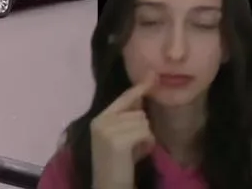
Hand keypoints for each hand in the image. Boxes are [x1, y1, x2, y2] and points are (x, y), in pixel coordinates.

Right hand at [90, 74, 156, 188]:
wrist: (109, 185)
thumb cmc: (119, 163)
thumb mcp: (120, 137)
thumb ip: (127, 119)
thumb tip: (140, 99)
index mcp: (99, 118)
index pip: (124, 99)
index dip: (139, 88)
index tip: (152, 75)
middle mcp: (101, 121)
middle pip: (138, 112)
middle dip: (142, 129)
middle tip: (135, 147)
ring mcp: (107, 130)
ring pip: (143, 122)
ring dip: (146, 137)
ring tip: (135, 151)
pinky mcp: (117, 140)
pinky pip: (145, 132)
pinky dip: (147, 144)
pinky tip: (139, 153)